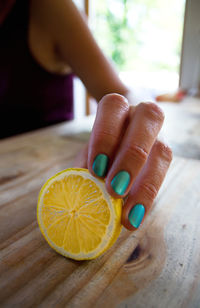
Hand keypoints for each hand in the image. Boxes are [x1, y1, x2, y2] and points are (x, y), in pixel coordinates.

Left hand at [74, 94, 171, 229]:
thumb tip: (80, 197)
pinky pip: (163, 175)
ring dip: (145, 183)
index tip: (96, 169)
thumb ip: (87, 166)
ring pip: (163, 150)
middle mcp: (142, 115)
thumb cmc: (104, 145)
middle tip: (114, 189)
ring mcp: (159, 134)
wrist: (126, 135)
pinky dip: (148, 197)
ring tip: (127, 214)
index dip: (105, 136)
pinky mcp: (165, 157)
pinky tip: (134, 217)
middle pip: (148, 118)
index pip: (113, 107)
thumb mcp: (91, 150)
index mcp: (119, 108)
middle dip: (131, 155)